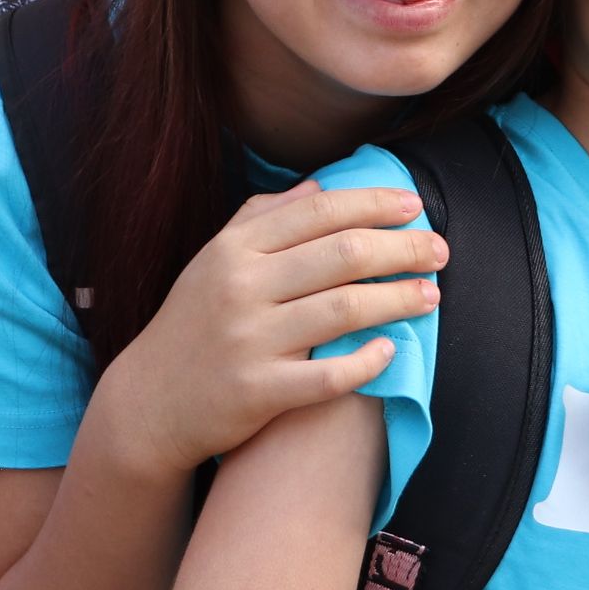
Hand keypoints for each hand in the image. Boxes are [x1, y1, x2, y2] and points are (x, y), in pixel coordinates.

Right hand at [100, 183, 444, 478]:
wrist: (150, 403)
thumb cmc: (194, 325)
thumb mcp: (215, 261)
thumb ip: (263, 218)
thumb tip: (320, 186)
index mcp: (235, 250)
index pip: (319, 212)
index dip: (375, 204)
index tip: (415, 207)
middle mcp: (241, 288)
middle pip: (342, 255)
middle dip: (402, 248)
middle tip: (438, 251)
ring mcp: (250, 341)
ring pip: (344, 309)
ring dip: (398, 299)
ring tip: (432, 295)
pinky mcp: (259, 392)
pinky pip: (329, 376)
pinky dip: (367, 361)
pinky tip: (392, 350)